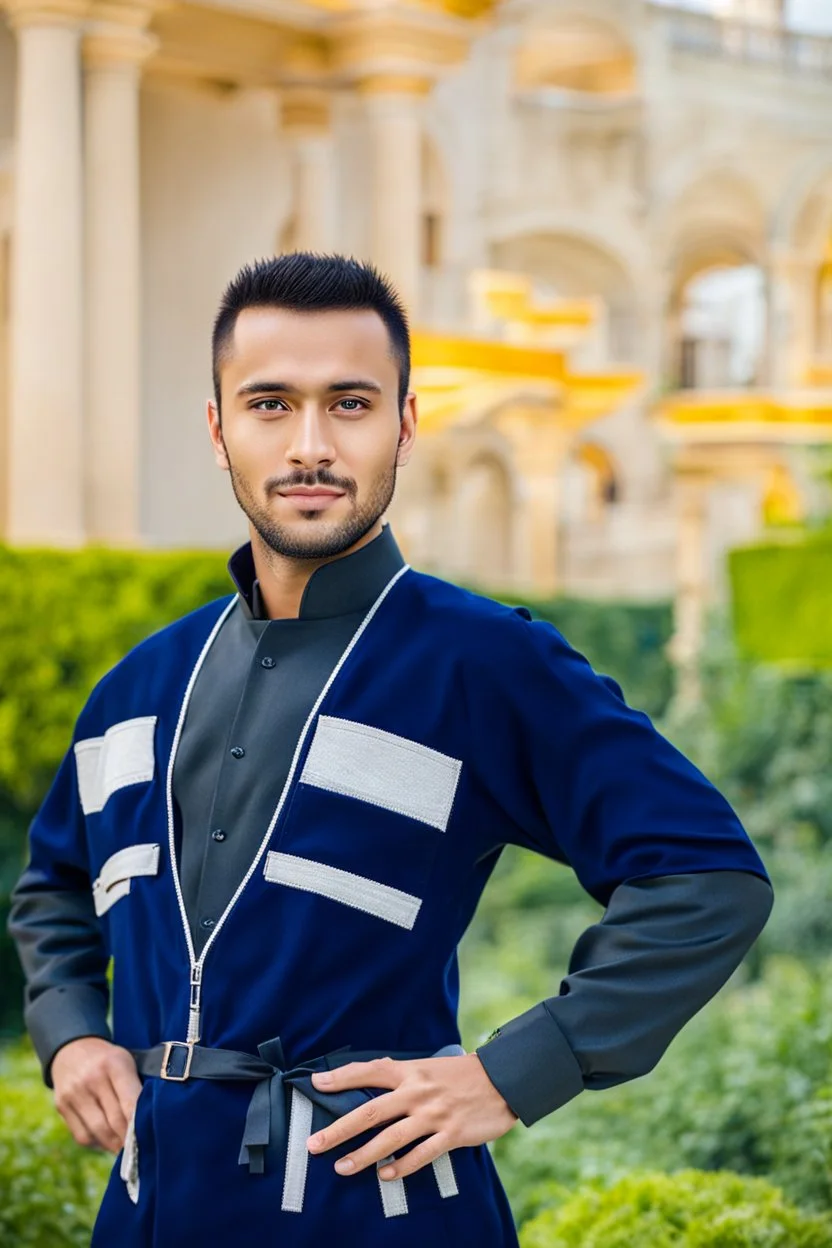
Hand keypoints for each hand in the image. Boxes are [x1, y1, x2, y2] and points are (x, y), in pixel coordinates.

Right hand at [51, 1037, 141, 1153]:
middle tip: (139, 1150)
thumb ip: (137, 1087)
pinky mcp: (62, 1105)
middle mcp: (92, 1078)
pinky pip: (81, 1135)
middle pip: (114, 1121)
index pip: (130, 1103)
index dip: (139, 1126)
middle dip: (127, 1139)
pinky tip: (106, 1142)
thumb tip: (149, 1122)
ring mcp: (74, 1093)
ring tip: (124, 1149)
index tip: (149, 1139)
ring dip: (112, 1145)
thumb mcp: (127, 1061)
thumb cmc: (109, 1060)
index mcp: (115, 1063)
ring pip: (97, 1131)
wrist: (73, 1048)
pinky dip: (96, 1143)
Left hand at [306, 1051, 517, 1180]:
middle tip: (315, 1144)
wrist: (502, 1080)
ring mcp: (433, 1114)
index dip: (341, 1077)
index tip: (315, 1084)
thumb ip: (401, 1076)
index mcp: (410, 1071)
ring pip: (390, 1139)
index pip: (368, 1071)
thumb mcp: (428, 1067)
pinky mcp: (451, 1134)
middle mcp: (417, 1092)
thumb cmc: (460, 1075)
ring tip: (342, 1167)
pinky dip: (401, 1167)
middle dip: (339, 1129)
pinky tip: (385, 1176)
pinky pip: (420, 1155)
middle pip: (370, 1111)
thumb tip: (370, 1078)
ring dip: (363, 1156)